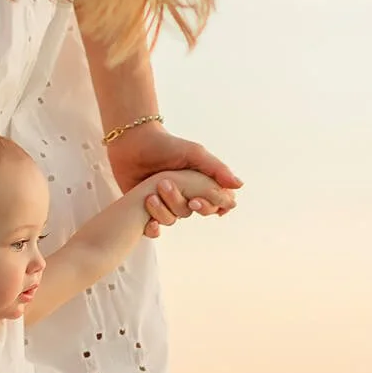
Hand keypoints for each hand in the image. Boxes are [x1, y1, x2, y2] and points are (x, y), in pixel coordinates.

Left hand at [105, 123, 241, 236]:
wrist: (132, 143)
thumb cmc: (165, 145)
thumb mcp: (194, 153)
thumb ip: (217, 169)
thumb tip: (239, 186)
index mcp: (200, 183)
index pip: (216, 204)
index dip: (210, 207)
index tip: (196, 200)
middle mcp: (186, 195)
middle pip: (194, 213)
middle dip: (180, 202)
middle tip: (166, 185)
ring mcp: (167, 203)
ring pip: (173, 220)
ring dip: (162, 210)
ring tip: (150, 194)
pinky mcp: (148, 210)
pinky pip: (155, 229)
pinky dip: (153, 229)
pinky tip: (149, 222)